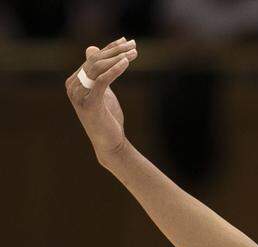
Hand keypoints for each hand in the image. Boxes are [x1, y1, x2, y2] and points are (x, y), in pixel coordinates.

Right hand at [65, 37, 137, 159]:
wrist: (109, 142)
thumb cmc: (107, 117)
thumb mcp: (102, 91)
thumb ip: (98, 72)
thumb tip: (92, 49)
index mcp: (74, 81)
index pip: (93, 59)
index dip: (109, 48)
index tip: (125, 41)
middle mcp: (72, 86)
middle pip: (95, 61)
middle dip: (115, 50)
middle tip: (133, 44)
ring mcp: (78, 95)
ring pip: (98, 68)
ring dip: (118, 58)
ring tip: (134, 53)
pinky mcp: (89, 103)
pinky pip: (101, 81)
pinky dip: (114, 70)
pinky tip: (126, 63)